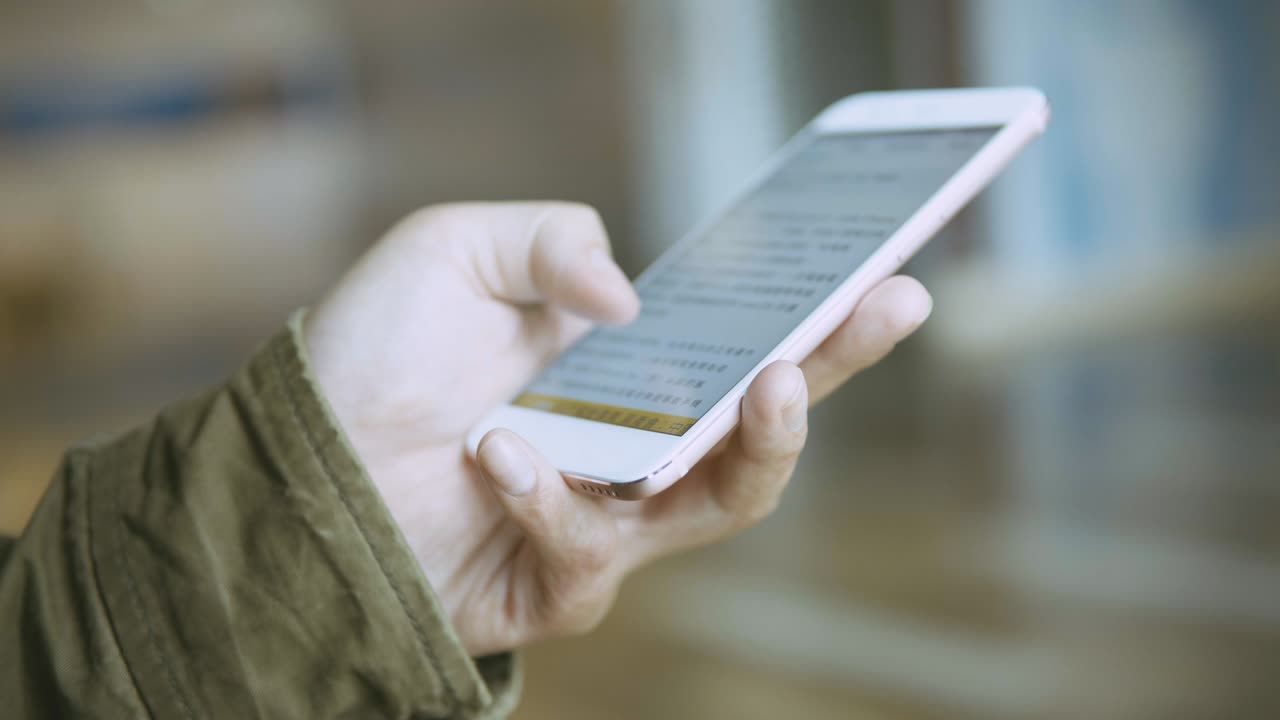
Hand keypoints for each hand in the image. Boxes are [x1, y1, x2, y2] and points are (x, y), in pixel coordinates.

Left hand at [304, 202, 931, 655]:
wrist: (297, 458)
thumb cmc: (371, 355)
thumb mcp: (455, 252)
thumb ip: (549, 242)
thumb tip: (629, 299)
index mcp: (625, 369)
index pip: (742, 344)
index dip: (819, 316)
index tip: (885, 278)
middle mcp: (631, 445)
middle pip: (763, 426)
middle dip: (835, 370)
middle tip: (880, 313)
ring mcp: (605, 519)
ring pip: (722, 504)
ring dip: (755, 443)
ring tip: (766, 384)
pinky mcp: (559, 584)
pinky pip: (589, 550)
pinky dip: (552, 496)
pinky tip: (501, 452)